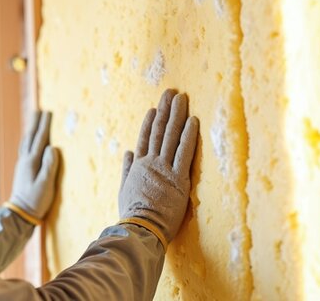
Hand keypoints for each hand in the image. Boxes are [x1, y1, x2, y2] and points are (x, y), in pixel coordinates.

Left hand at [9, 111, 59, 222]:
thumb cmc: (36, 201)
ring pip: (26, 142)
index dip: (45, 126)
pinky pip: (25, 149)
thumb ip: (50, 166)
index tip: (48, 112)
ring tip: (33, 121)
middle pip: (31, 137)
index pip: (40, 139)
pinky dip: (28, 141)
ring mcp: (22, 165)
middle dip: (36, 123)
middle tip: (39, 110)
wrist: (20, 214)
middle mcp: (25, 160)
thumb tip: (52, 147)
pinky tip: (29, 143)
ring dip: (31, 130)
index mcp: (32, 162)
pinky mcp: (22, 171)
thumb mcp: (46, 185)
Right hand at [119, 89, 198, 244]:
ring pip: (172, 136)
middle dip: (165, 110)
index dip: (149, 122)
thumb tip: (128, 151)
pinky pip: (185, 152)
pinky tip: (193, 120)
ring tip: (182, 98)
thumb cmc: (133, 214)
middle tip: (171, 93)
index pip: (145, 139)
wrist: (141, 227)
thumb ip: (127, 169)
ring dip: (177, 115)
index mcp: (139, 166)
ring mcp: (165, 169)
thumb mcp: (125, 190)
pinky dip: (189, 135)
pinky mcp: (179, 178)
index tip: (154, 108)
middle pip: (159, 131)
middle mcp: (151, 163)